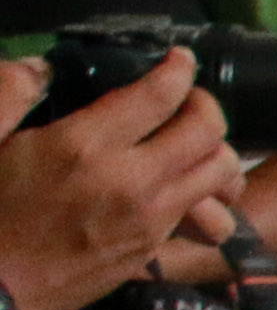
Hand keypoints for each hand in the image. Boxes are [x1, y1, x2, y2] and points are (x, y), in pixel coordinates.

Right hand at [0, 49, 242, 309]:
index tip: (180, 61)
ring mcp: (150, 218)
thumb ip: (10, 92)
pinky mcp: (153, 248)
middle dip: (205, 105)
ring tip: (191, 144)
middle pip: (208, 130)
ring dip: (215, 150)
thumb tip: (41, 67)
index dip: (179, 69)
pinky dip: (209, 195)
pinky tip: (182, 187)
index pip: (159, 95)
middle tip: (187, 101)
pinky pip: (209, 216)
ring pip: (222, 172)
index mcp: (85, 146)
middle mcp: (131, 180)